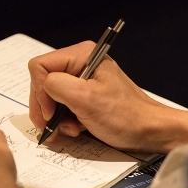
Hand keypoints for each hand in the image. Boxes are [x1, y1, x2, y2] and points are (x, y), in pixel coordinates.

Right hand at [29, 41, 187, 152]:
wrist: (147, 131)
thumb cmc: (124, 116)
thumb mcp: (86, 98)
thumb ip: (56, 85)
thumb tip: (43, 88)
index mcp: (82, 56)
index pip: (40, 67)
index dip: (40, 92)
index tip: (51, 113)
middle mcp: (80, 66)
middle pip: (44, 83)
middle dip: (47, 108)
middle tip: (54, 126)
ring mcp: (83, 83)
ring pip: (52, 98)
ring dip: (57, 118)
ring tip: (71, 130)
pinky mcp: (86, 98)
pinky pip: (64, 107)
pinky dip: (65, 121)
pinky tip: (76, 129)